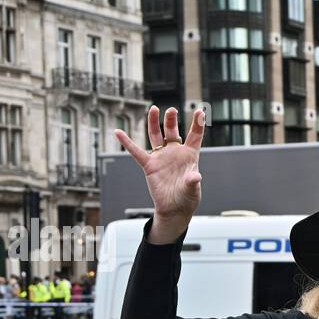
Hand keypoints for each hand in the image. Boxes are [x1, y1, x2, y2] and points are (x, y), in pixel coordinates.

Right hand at [114, 105, 205, 244]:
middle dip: (171, 120)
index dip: (197, 124)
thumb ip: (193, 182)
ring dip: (155, 123)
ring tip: (153, 109)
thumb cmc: (187, 198)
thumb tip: (195, 176)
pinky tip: (118, 132)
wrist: (174, 209)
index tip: (200, 111)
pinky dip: (127, 142)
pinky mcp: (149, 165)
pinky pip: (136, 152)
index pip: (195, 136)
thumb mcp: (192, 190)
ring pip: (156, 136)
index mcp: (190, 156)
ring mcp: (162, 157)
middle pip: (173, 132)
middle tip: (171, 110)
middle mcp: (175, 153)